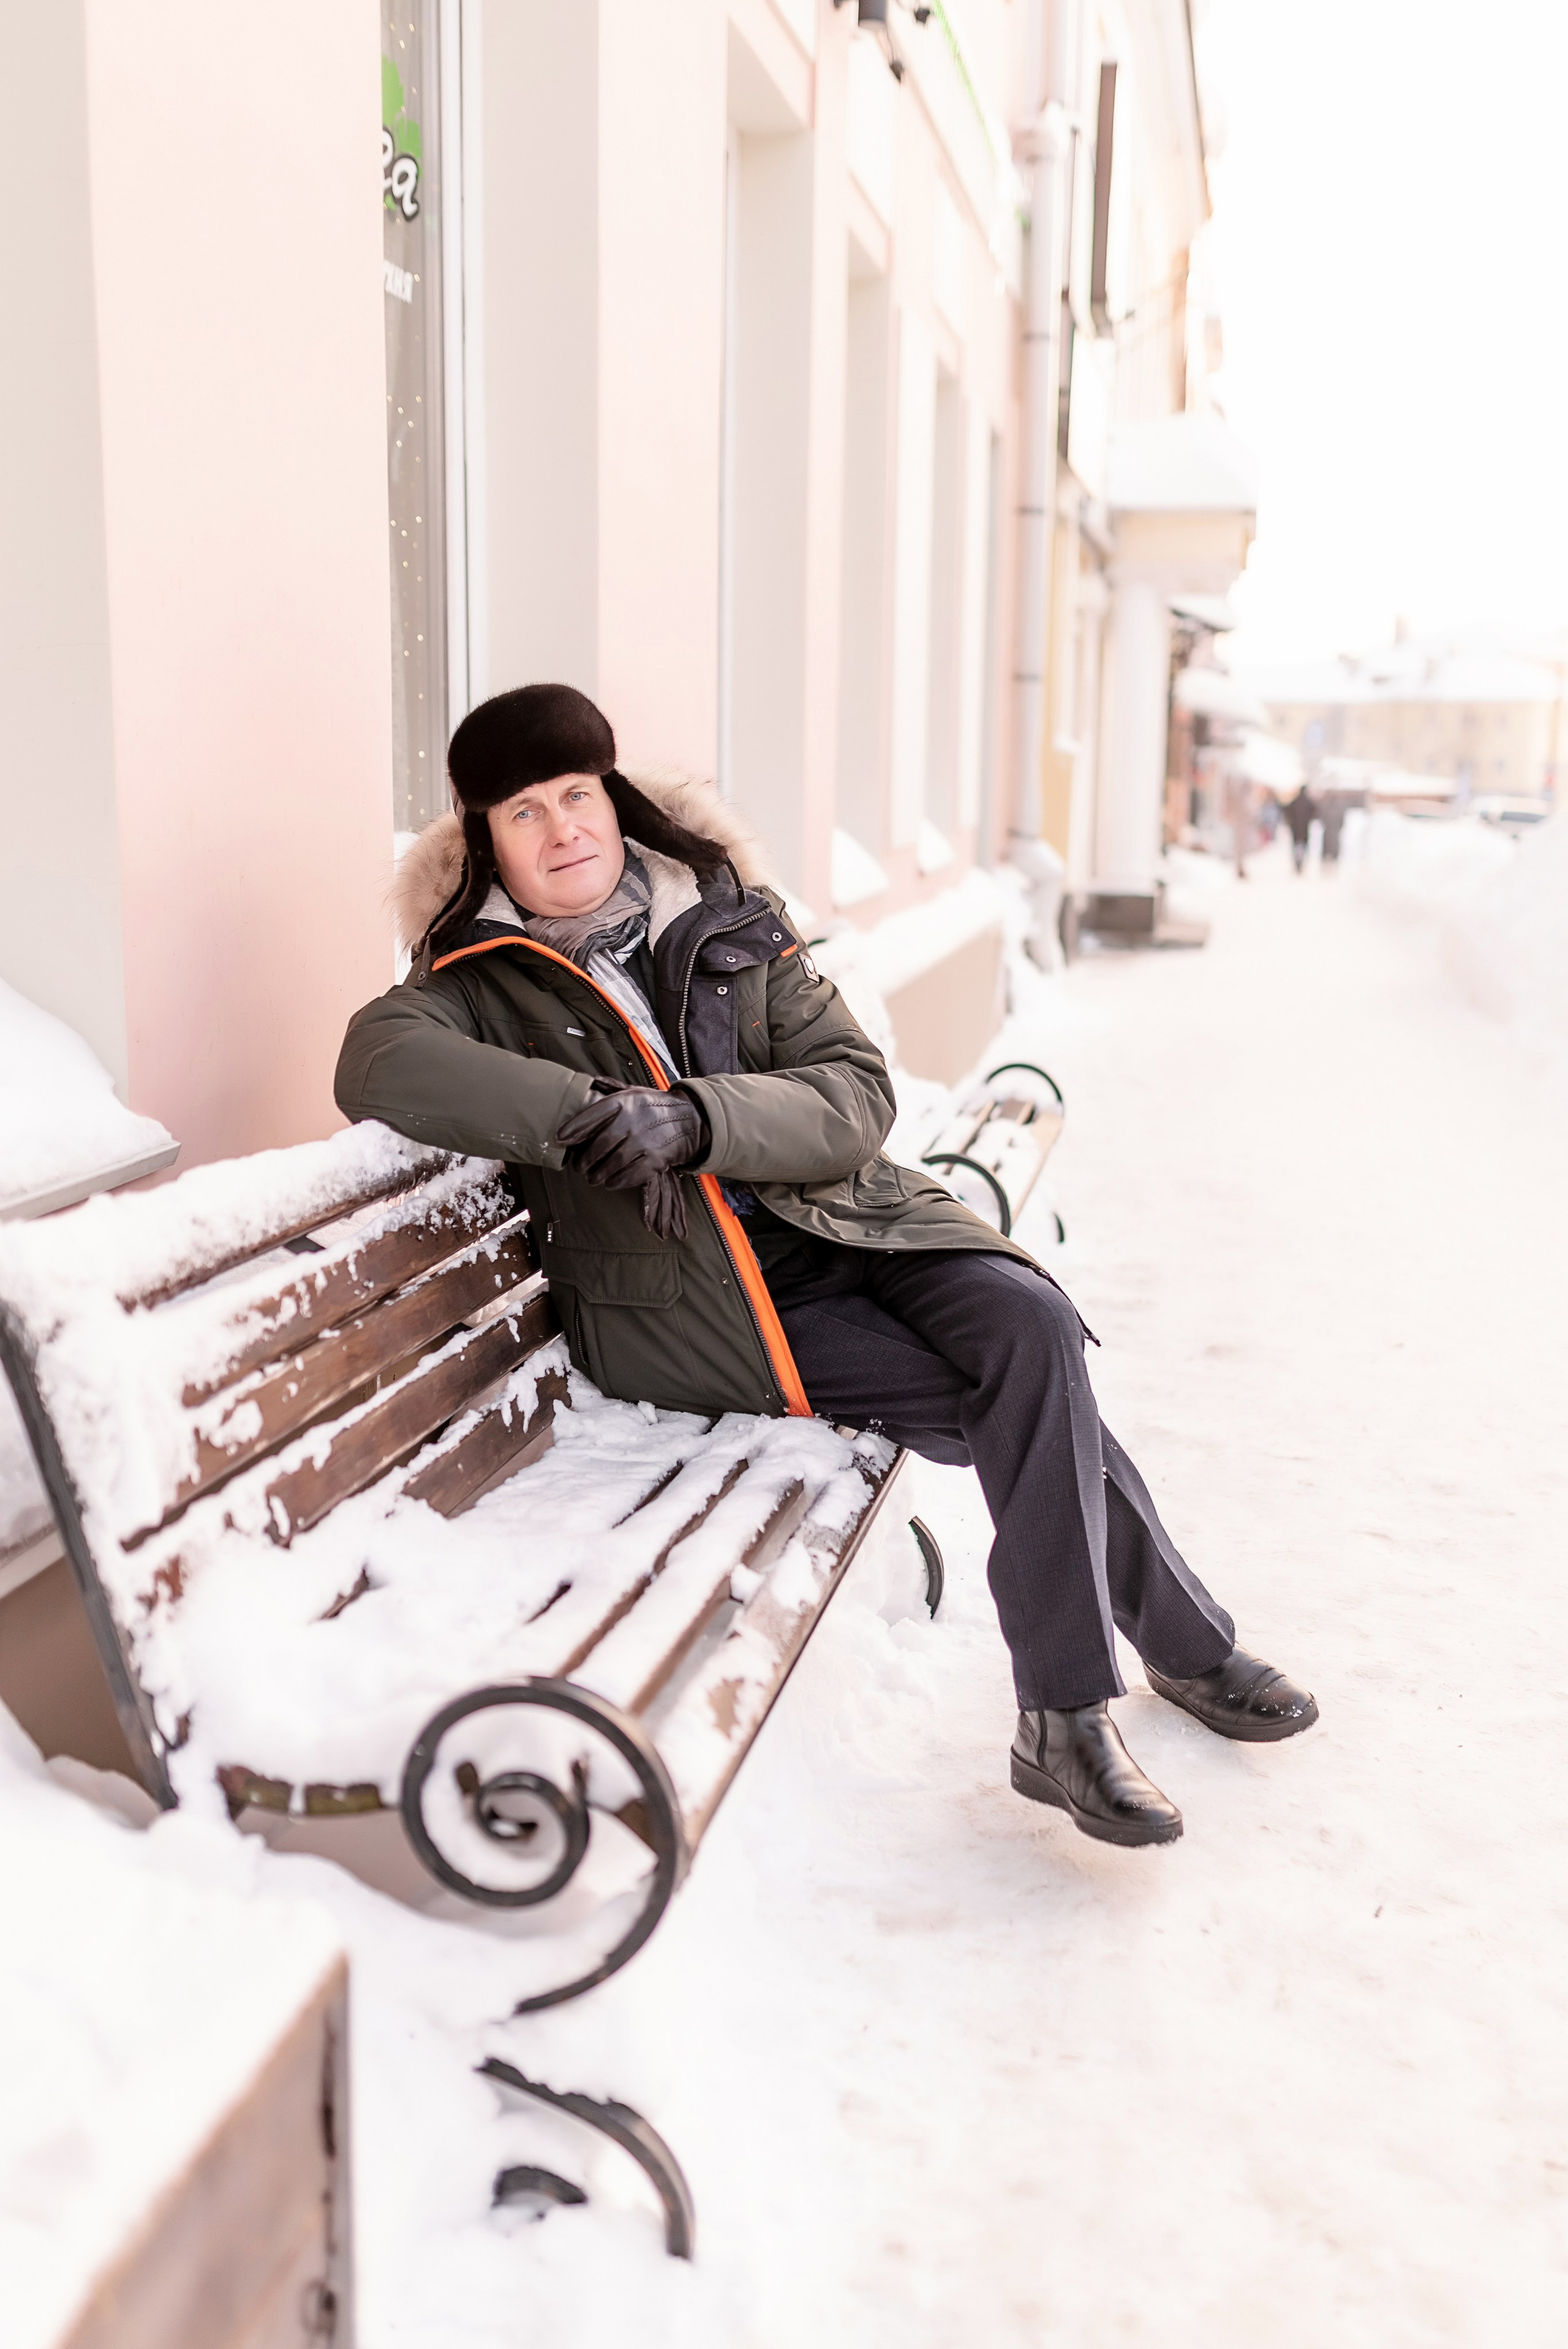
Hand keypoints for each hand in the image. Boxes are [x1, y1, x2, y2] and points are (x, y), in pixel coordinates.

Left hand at [555, 1086, 705, 1191]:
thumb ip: (610, 1094)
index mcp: (625, 1101)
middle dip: (584, 1160)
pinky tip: (610, 1183)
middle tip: (580, 1167)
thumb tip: (587, 1088)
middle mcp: (633, 1120)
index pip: (592, 1115)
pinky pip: (629, 1176)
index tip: (560, 1140)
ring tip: (593, 1178)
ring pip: (611, 1164)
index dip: (573, 1129)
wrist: (691, 1120)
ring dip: (598, 1175)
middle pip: (598, 1146)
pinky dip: (616, 1182)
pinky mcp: (656, 1160)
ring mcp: (645, 1141)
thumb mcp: (634, 1093)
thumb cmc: (655, 1108)